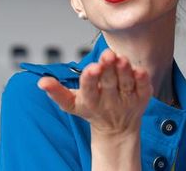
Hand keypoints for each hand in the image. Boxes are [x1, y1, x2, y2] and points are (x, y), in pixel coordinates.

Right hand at [38, 49, 152, 135]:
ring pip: (126, 84)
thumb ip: (56, 92)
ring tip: (121, 59)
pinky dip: (143, 80)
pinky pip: (144, 89)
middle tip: (107, 55)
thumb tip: (41, 82)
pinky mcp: (142, 99)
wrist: (116, 129)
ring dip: (124, 71)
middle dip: (108, 69)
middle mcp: (109, 102)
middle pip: (108, 83)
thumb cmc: (92, 110)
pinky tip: (140, 69)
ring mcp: (127, 101)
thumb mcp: (71, 104)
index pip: (89, 90)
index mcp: (91, 101)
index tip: (92, 68)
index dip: (90, 79)